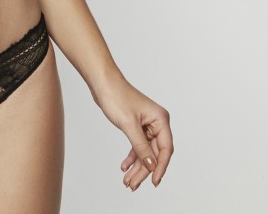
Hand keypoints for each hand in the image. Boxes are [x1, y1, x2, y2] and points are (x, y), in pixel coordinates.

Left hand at [95, 77, 172, 191]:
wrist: (102, 82)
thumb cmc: (116, 96)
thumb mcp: (129, 125)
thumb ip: (141, 147)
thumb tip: (152, 166)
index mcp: (161, 119)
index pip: (166, 149)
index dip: (161, 167)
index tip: (154, 182)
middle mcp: (156, 122)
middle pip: (154, 153)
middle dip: (144, 170)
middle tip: (133, 185)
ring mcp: (146, 124)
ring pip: (145, 151)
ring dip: (137, 166)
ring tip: (127, 181)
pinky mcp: (136, 125)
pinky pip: (137, 145)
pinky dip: (132, 156)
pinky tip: (124, 166)